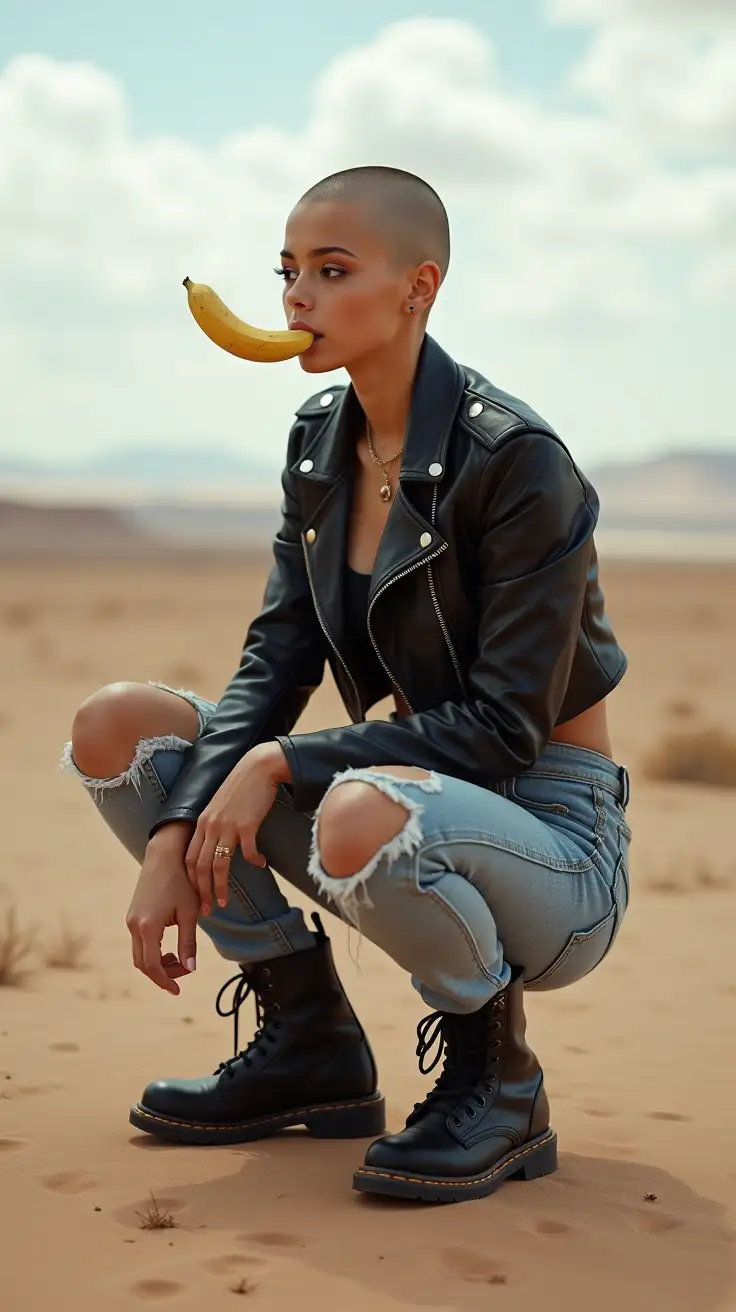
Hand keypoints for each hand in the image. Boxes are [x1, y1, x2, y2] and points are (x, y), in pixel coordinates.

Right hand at [126, 824, 199, 993]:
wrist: (165, 856)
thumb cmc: (182, 882)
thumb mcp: (189, 913)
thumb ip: (189, 942)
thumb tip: (191, 968)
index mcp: (148, 927)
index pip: (153, 966)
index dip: (165, 981)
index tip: (178, 990)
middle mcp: (134, 926)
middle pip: (143, 964)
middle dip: (162, 974)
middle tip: (183, 974)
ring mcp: (130, 920)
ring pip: (139, 955)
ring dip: (157, 964)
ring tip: (179, 960)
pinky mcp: (132, 916)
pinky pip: (139, 943)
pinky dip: (153, 952)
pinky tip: (170, 949)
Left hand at [184, 742, 290, 914]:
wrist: (259, 767)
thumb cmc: (242, 786)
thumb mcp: (221, 806)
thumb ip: (216, 825)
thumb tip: (220, 846)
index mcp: (202, 822)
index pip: (190, 858)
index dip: (192, 880)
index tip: (198, 896)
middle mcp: (210, 826)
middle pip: (201, 867)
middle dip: (202, 892)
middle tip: (207, 909)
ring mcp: (227, 826)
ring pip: (218, 866)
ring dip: (220, 887)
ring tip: (224, 902)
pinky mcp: (246, 825)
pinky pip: (248, 852)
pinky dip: (254, 861)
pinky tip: (260, 863)